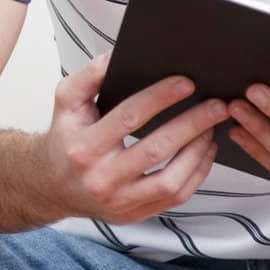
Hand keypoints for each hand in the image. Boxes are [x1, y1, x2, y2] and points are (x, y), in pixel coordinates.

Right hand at [36, 51, 230, 223]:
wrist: (52, 185)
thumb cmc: (66, 137)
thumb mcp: (67, 102)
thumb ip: (89, 76)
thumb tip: (119, 55)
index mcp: (83, 146)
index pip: (128, 118)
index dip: (159, 98)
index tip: (187, 83)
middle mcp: (100, 178)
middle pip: (156, 150)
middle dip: (192, 124)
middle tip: (217, 106)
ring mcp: (119, 202)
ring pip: (171, 181)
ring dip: (198, 152)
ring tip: (213, 128)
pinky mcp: (134, 214)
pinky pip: (174, 197)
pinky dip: (196, 173)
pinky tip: (204, 151)